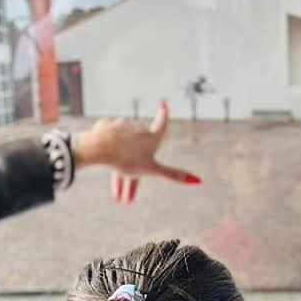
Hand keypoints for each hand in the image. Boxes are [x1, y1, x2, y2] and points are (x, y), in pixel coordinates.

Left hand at [72, 102, 202, 204]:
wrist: (101, 148)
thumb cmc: (127, 159)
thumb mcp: (152, 170)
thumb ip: (173, 175)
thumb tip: (199, 180)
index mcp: (151, 136)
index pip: (161, 123)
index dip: (164, 115)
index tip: (164, 105)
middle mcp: (137, 127)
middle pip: (139, 147)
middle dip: (136, 170)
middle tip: (128, 195)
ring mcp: (120, 125)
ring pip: (123, 145)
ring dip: (121, 161)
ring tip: (115, 186)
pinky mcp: (105, 126)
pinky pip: (108, 137)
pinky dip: (109, 147)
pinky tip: (104, 157)